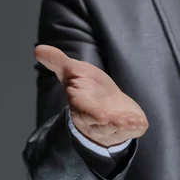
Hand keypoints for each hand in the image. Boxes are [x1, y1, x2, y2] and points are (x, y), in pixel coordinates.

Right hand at [34, 45, 148, 147]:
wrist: (106, 105)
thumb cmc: (88, 89)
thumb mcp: (73, 72)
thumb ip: (58, 62)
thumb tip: (37, 49)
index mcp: (81, 106)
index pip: (84, 111)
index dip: (92, 115)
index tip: (102, 117)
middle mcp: (96, 120)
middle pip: (102, 125)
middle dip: (111, 124)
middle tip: (119, 121)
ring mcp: (113, 127)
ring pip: (118, 130)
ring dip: (126, 126)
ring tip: (134, 122)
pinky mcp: (128, 128)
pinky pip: (133, 131)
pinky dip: (136, 128)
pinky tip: (141, 123)